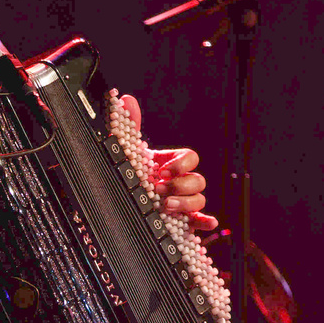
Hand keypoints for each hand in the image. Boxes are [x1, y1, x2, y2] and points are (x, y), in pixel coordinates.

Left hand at [122, 93, 218, 231]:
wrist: (117, 201)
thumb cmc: (127, 174)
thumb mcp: (125, 152)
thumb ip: (128, 126)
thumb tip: (125, 99)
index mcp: (171, 163)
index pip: (190, 158)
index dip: (181, 164)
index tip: (163, 170)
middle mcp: (180, 182)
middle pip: (198, 180)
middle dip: (180, 185)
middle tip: (158, 189)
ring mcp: (183, 201)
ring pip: (199, 199)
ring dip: (186, 202)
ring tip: (165, 206)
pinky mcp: (182, 220)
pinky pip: (201, 220)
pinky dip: (206, 221)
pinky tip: (206, 223)